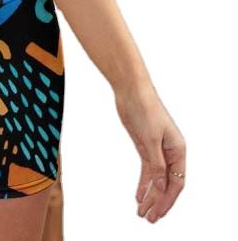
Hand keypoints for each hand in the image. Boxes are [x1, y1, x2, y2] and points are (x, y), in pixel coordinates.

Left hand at [114, 81, 185, 222]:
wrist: (132, 91)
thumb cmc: (145, 109)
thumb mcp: (150, 138)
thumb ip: (156, 164)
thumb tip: (161, 187)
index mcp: (178, 150)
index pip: (177, 183)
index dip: (168, 200)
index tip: (158, 214)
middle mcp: (170, 153)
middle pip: (167, 184)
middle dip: (158, 202)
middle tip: (148, 219)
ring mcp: (157, 150)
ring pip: (156, 179)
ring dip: (149, 196)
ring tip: (141, 213)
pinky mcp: (145, 146)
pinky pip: (147, 170)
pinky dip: (143, 183)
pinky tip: (138, 195)